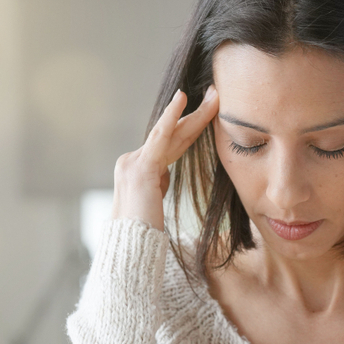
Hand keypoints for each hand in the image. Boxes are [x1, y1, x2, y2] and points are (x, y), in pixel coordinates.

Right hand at [112, 86, 218, 229]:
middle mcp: (131, 161)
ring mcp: (133, 163)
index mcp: (138, 171)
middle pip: (171, 134)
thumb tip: (164, 175)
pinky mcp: (140, 168)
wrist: (128, 250)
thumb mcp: (152, 205)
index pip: (169, 144)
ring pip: (171, 133)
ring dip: (196, 113)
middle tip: (215, 93)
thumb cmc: (142, 237)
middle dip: (195, 114)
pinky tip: (182, 99)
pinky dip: (171, 116)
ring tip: (214, 95)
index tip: (206, 114)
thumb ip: (157, 185)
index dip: (188, 128)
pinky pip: (160, 136)